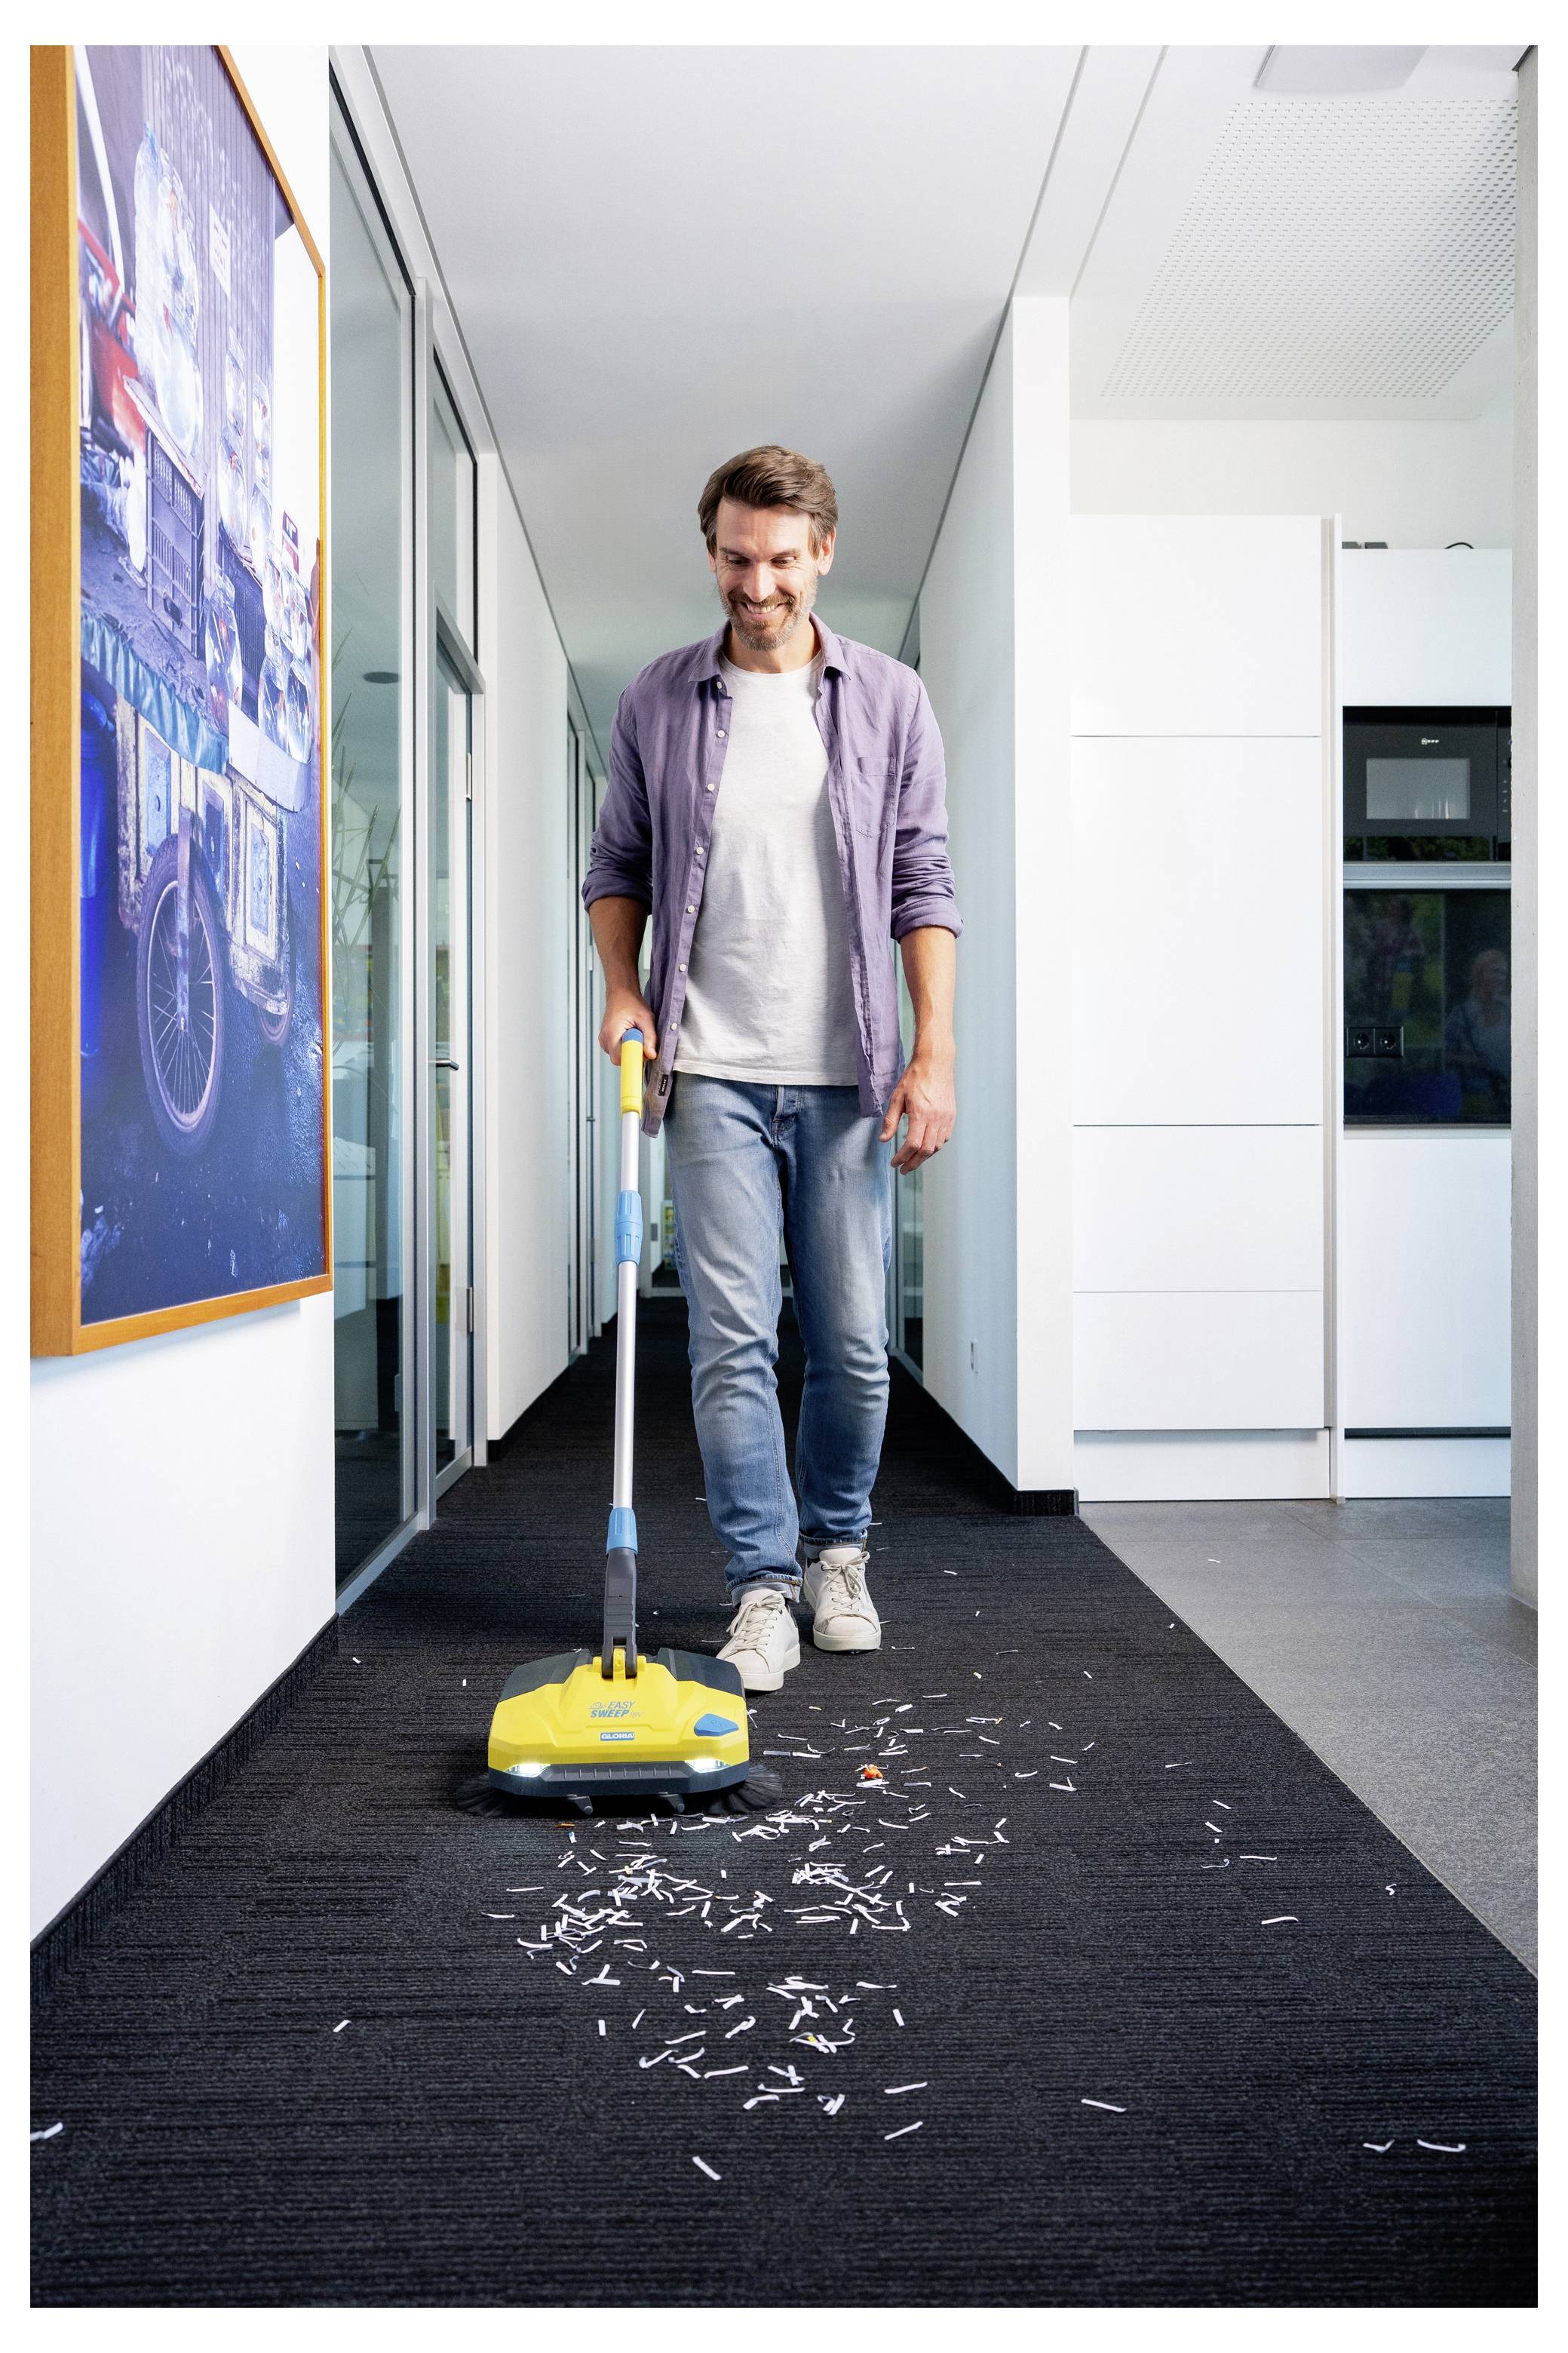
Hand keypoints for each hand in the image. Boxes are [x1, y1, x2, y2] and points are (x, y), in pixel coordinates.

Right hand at [599, 987, 657, 1061]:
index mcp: (612, 1033)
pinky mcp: (606, 1040)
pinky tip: (629, 1034)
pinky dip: (626, 1045)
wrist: (621, 993)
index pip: (620, 1059)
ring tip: (634, 1033)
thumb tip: (651, 1054)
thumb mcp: (646, 1018)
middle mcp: (604, 1038)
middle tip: (640, 1038)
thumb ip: (650, 1037)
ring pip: (619, 1056)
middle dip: (634, 1053)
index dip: (633, 1059)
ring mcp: (604, 1039)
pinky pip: (617, 1050)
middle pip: (620, 1059)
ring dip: (630, 1049)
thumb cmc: (631, 1002)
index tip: (641, 1052)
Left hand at [880, 1046, 954, 1172]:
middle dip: (913, 1163)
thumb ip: (890, 1120)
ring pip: (937, 1146)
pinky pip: (945, 1138)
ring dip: (924, 1156)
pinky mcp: (952, 1115)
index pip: (912, 1144)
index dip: (902, 1157)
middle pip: (926, 1150)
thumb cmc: (914, 1077)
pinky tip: (926, 1147)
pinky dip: (935, 1146)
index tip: (894, 1163)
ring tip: (912, 1160)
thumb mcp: (896, 1097)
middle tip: (903, 1169)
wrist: (935, 1062)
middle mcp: (936, 1118)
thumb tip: (883, 1140)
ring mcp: (946, 1117)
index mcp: (921, 1113)